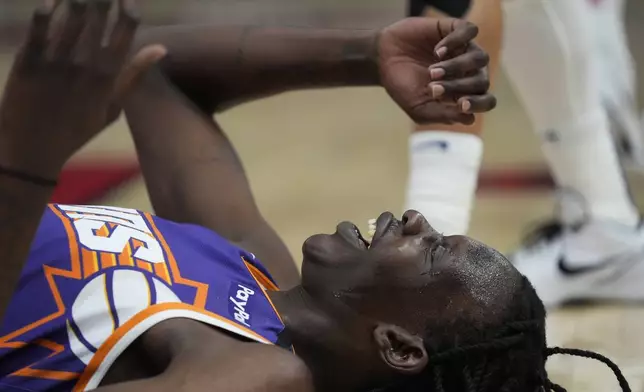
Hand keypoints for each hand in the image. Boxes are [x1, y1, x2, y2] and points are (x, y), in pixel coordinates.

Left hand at [0, 0, 164, 178]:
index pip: (124, 32)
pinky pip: (38, 29)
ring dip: (76, 0)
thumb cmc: (76, 129)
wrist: (33, 148)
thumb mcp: (113, 107)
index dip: (127, 9)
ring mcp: (56, 63)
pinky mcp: (29, 62)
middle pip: (96, 18)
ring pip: (69, 18)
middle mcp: (85, 65)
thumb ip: (135, 75)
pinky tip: (49, 1)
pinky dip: (44, 12)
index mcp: (107, 76)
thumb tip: (162, 48)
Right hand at [377, 18, 495, 124]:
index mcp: (463, 94)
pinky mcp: (454, 30)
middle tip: (433, 88)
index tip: (461, 104)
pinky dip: (455, 42)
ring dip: (456, 67)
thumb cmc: (402, 87)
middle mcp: (468, 72)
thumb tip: (470, 119)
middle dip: (459, 87)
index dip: (478, 104)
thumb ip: (443, 115)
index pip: (486, 101)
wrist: (382, 60)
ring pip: (479, 58)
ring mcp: (463, 50)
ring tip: (432, 71)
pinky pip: (470, 32)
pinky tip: (437, 51)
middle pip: (482, 82)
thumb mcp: (419, 109)